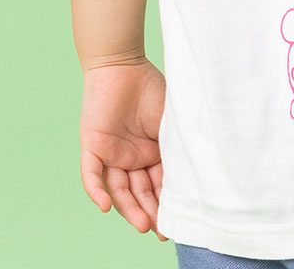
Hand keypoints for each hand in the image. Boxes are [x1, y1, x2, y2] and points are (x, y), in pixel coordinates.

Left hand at [79, 58, 169, 239]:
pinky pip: (91, 175)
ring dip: (129, 208)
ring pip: (119, 190)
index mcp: (153, 152)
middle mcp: (133, 158)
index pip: (160, 183)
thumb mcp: (172, 121)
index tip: (180, 219)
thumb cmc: (152, 87)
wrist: (122, 63)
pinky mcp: (92, 147)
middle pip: (140, 192)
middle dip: (151, 212)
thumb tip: (202, 171)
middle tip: (161, 230)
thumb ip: (180, 144)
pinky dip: (97, 192)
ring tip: (142, 225)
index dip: (169, 201)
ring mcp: (112, 154)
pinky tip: (105, 207)